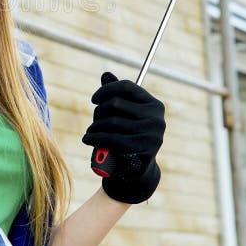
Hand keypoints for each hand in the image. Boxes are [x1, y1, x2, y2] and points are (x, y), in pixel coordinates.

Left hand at [81, 72, 165, 203]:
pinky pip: (113, 139)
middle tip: (94, 121)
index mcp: (154, 104)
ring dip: (95, 127)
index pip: (126, 87)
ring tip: (90, 132)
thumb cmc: (127, 136)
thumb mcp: (124, 115)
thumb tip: (106, 74)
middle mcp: (157, 118)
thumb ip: (117, 95)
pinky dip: (96, 138)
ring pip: (112, 122)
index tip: (94, 100)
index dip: (105, 90)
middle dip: (99, 112)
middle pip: (116, 103)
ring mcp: (152, 135)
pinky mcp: (144, 151)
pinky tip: (88, 139)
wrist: (136, 170)